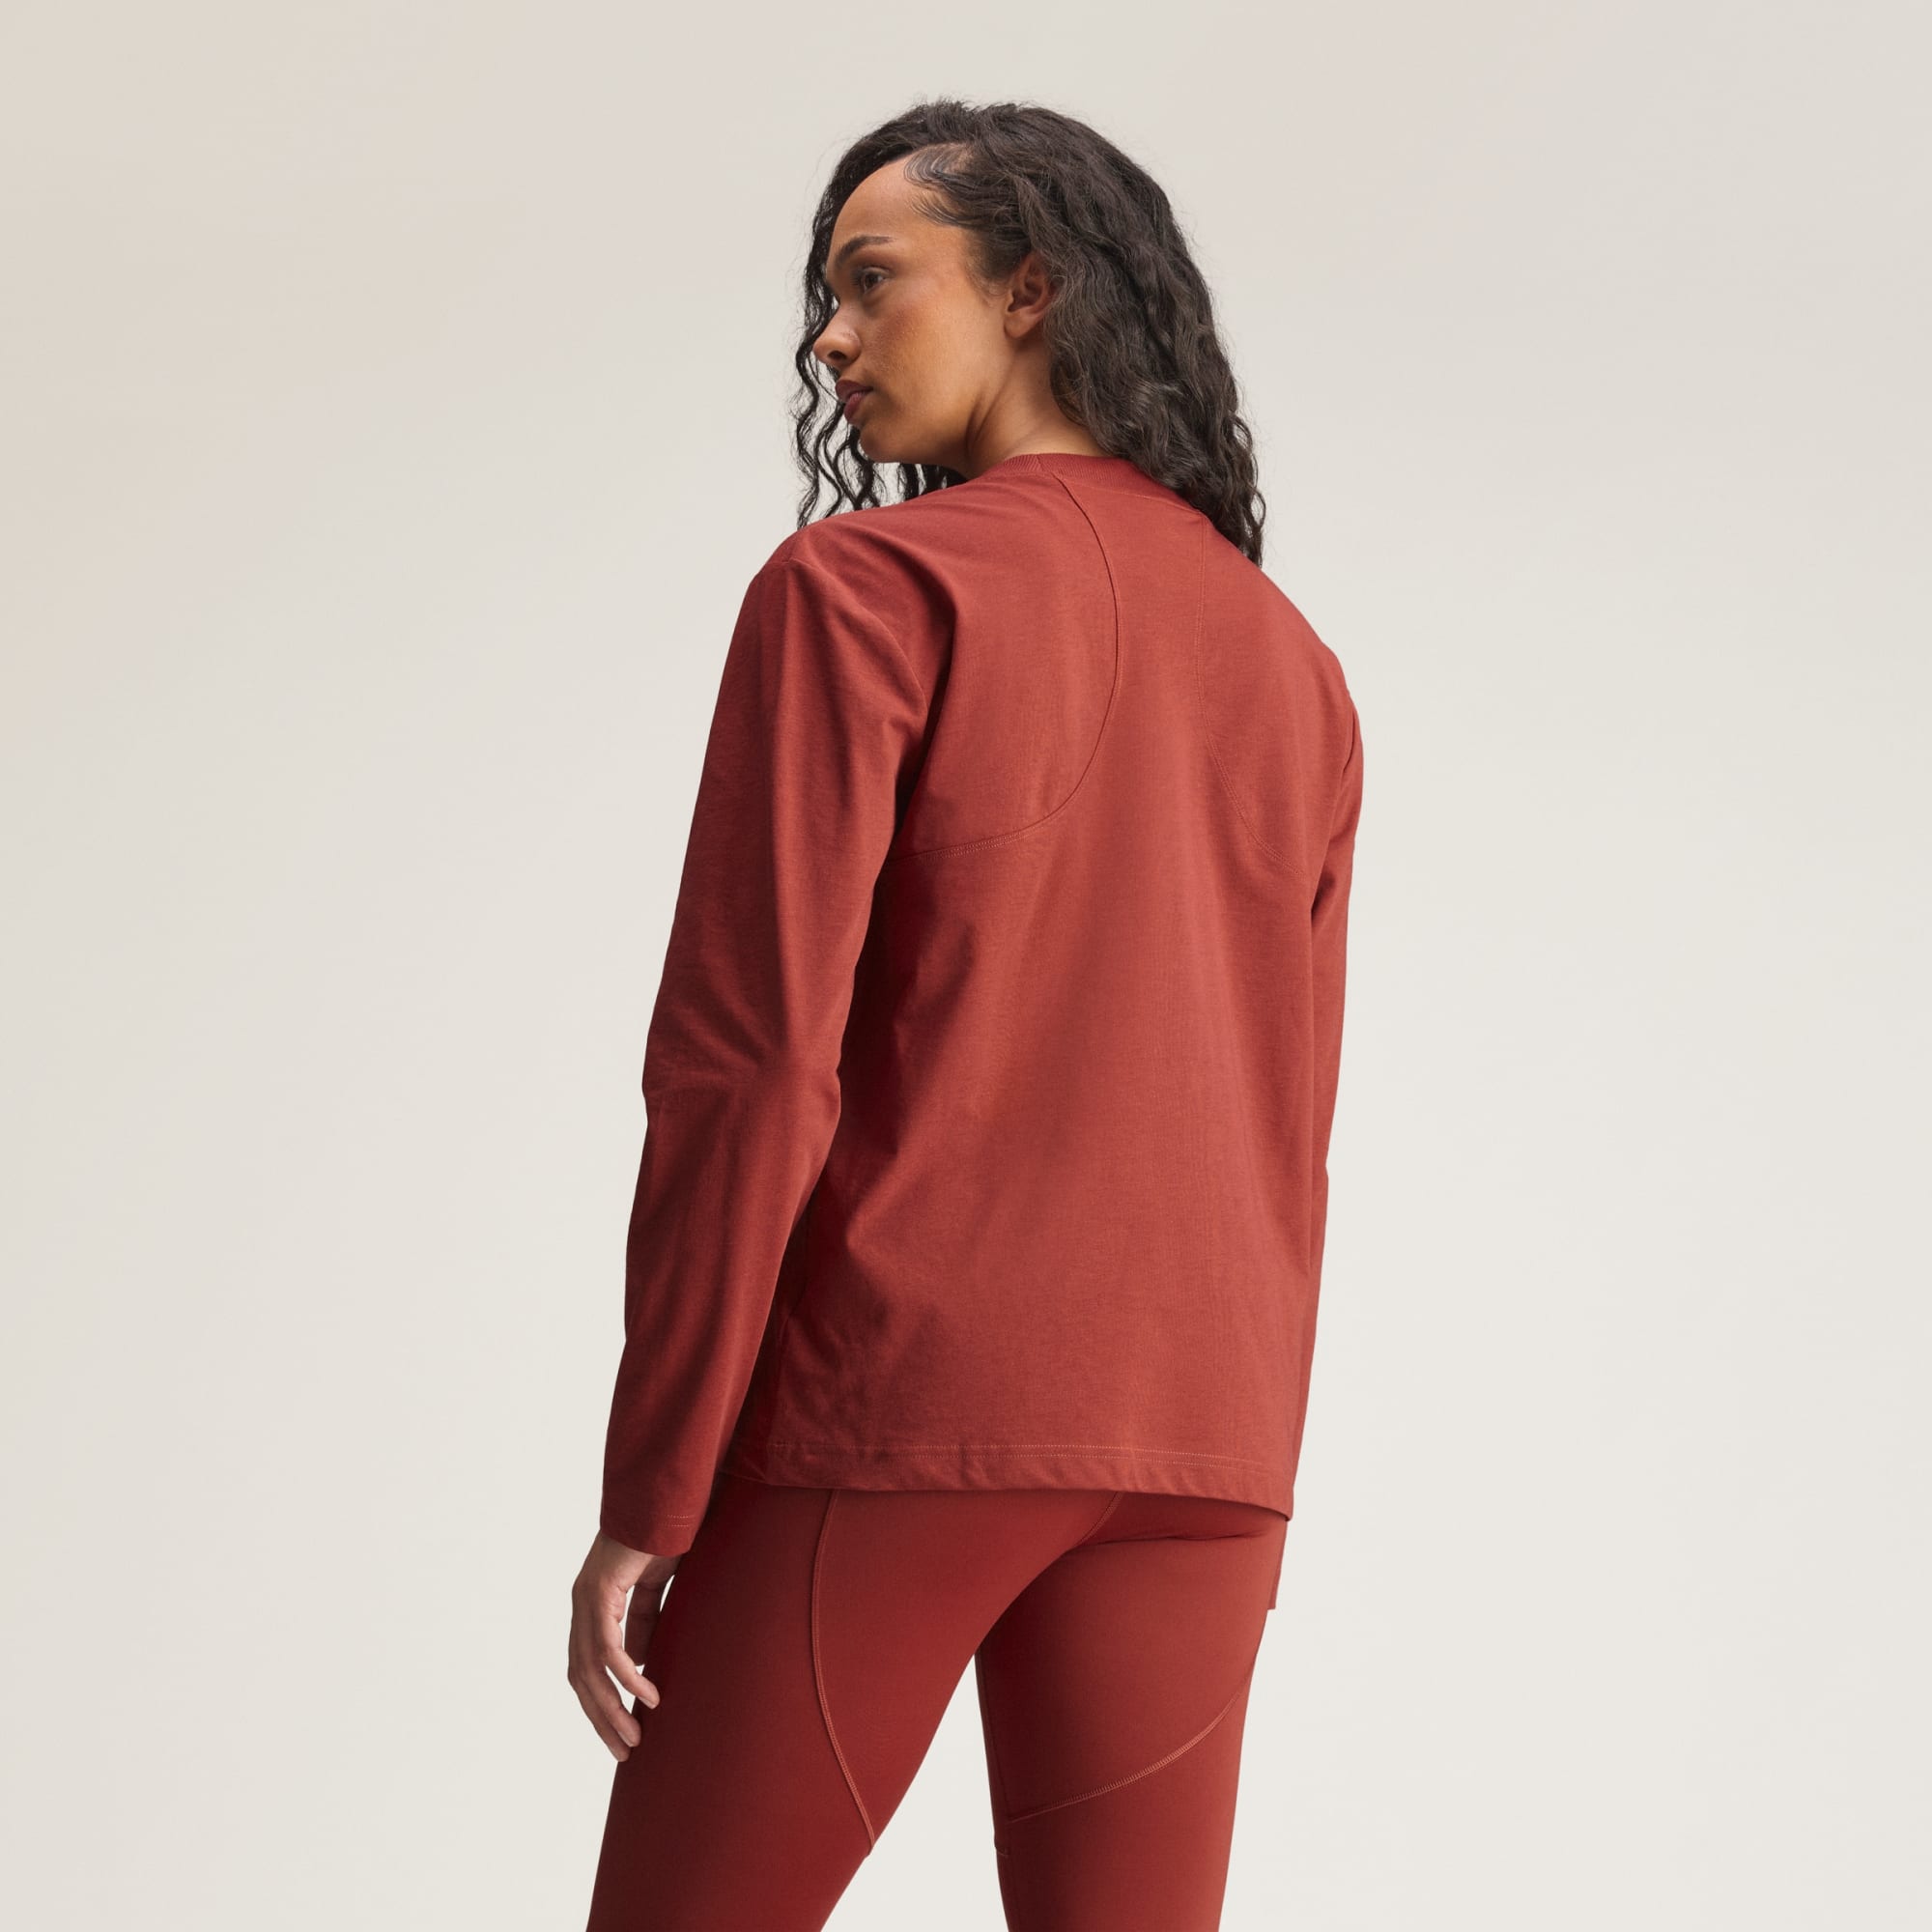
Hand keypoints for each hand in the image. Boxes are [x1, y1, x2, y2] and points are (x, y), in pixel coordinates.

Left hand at [569, 1530, 680, 1759]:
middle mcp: (582, 1604)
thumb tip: (636, 1662)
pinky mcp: (601, 1590)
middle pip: (580, 1677)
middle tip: (623, 1752)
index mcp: (592, 1604)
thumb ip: (643, 1621)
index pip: (585, 1667)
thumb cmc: (662, 1534)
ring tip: (633, 1738)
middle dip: (600, 1718)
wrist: (664, 1498)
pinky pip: (610, 1647)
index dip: (598, 1703)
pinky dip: (626, 1676)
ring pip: (590, 1670)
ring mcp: (587, 1598)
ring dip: (610, 1708)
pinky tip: (646, 1695)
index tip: (618, 1735)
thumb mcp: (654, 1588)